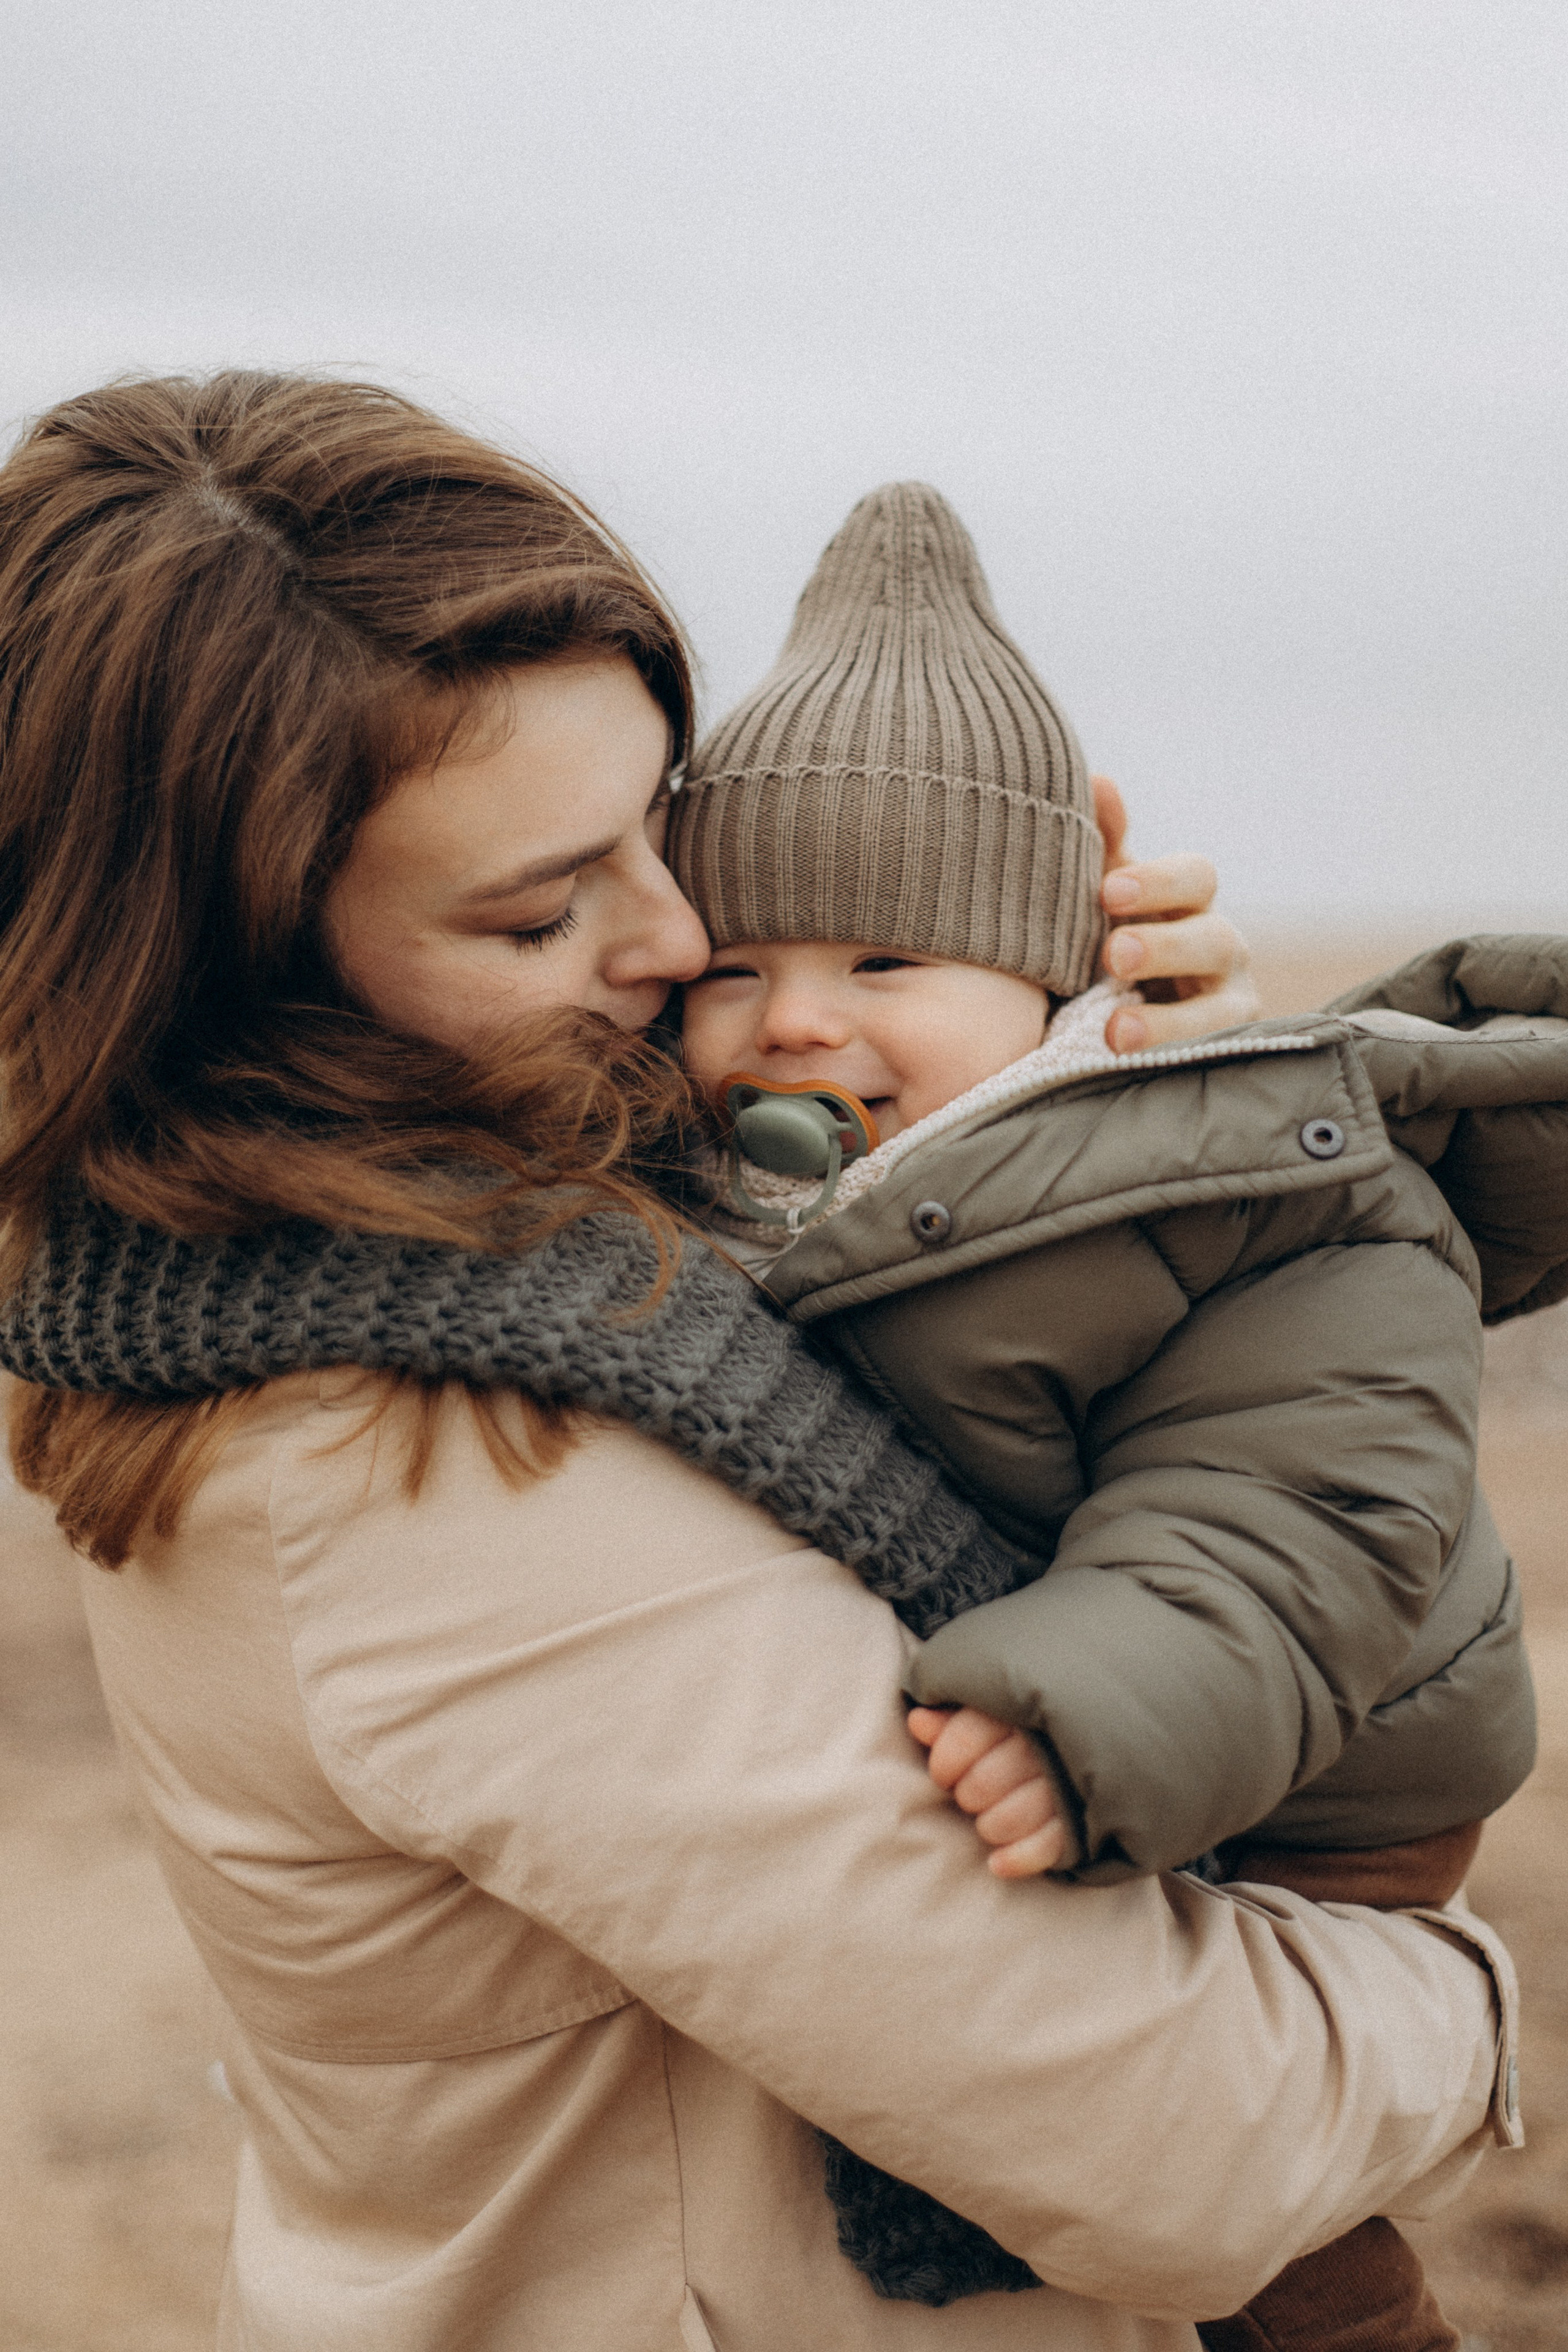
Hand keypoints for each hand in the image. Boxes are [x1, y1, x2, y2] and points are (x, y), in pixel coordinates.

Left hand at [906, 1704, 1065, 1877]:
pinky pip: (1045, 1848)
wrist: (1098, 1731)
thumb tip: (917, 1722)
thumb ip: (954, 1716)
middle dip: (967, 1796)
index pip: (964, 1739)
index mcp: (1018, 1710)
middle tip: (972, 1794)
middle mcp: (1043, 1746)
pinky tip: (998, 1864)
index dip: (944, 1763)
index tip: (944, 1773)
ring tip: (988, 1819)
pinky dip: (1017, 1859)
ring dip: (988, 1827)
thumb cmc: (1028, 1725)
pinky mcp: (1082, 1822)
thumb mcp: (993, 1709)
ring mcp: (1066, 1785)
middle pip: (981, 1784)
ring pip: (1007, 1819)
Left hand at [1093, 777, 1259, 1053]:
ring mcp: (1230, 1009)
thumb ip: (1105, 847)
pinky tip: (1132, 1074)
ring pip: (1220, 1013)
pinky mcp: (1223, 1061)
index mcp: (1189, 903)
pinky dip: (1176, 1066)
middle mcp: (1221, 950)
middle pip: (1214, 940)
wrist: (1117, 1024)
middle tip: (1112, 957)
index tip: (1108, 894)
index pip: (1195, 877)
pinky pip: (1211, 1064)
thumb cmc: (1112, 940)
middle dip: (1164, 948)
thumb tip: (1098, 783)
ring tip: (1116, 1035)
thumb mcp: (1106, 898)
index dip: (1158, 882)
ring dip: (1169, 1023)